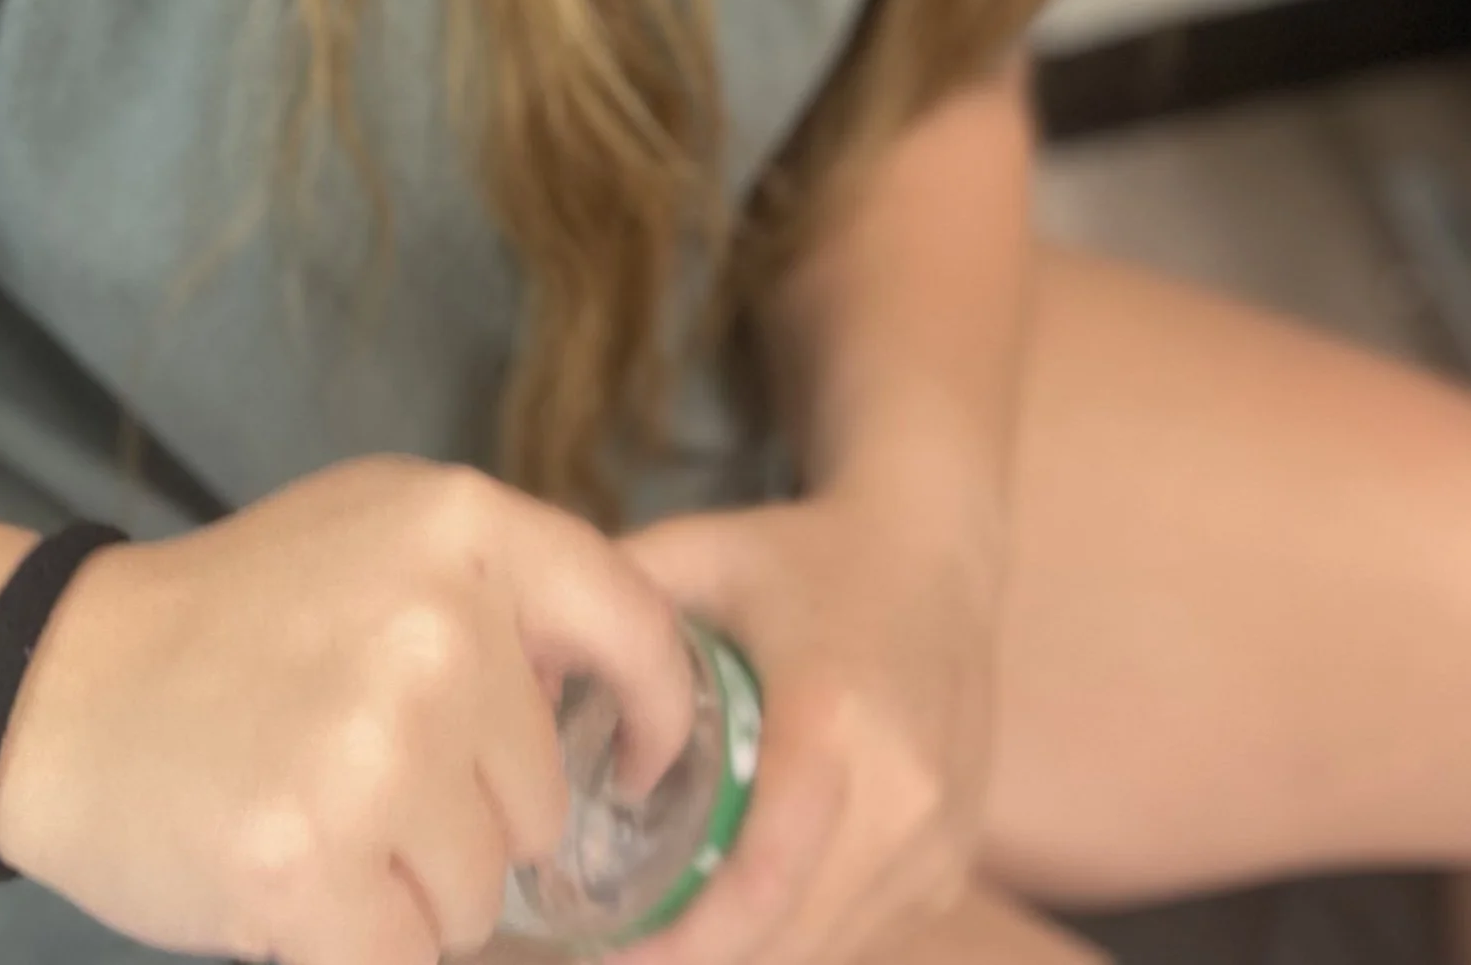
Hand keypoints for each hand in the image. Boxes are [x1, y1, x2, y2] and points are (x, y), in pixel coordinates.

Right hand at [0, 457, 693, 964]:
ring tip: (323, 821)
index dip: (660, 711)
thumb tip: (626, 688)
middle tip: (367, 778)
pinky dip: (362, 946)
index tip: (640, 765)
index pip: (635, 624)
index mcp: (461, 525)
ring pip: (482, 889)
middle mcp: (437, 624)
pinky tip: (299, 886)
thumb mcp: (383, 536)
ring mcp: (376, 743)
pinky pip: (408, 956)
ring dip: (415, 892)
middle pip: (543, 796)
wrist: (59, 684)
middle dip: (473, 818)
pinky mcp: (310, 860)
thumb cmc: (237, 619)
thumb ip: (506, 589)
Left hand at [621, 481, 1007, 964]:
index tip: (604, 949)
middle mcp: (903, 792)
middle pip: (786, 939)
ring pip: (824, 952)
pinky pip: (859, 935)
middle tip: (617, 952)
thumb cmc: (805, 556)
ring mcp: (940, 838)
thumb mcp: (702, 555)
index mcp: (834, 718)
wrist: (940, 547)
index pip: (761, 881)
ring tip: (669, 935)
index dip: (679, 943)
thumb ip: (611, 608)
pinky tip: (741, 907)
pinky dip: (796, 937)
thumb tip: (516, 677)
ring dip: (747, 955)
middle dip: (696, 961)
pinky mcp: (954, 863)